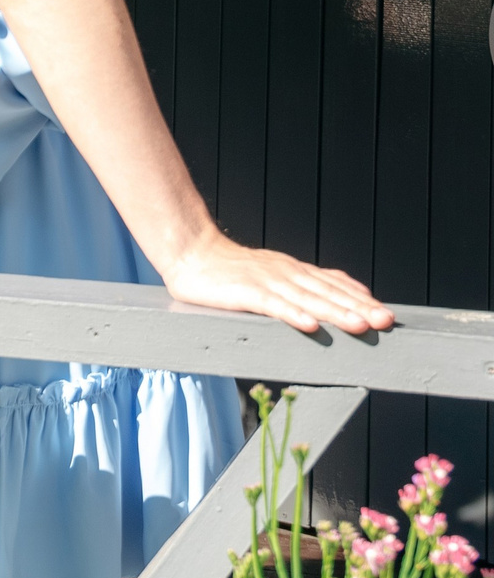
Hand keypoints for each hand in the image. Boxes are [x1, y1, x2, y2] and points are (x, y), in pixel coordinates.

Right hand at [159, 234, 394, 335]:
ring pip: (306, 299)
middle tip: (386, 321)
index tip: (387, 314)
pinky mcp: (244, 292)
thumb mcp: (273, 271)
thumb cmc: (230, 268)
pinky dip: (291, 315)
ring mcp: (265, 282)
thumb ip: (306, 281)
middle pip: (327, 292)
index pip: (333, 284)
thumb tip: (345, 288)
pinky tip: (309, 326)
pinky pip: (272, 305)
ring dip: (335, 312)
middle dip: (358, 307)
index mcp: (293, 270)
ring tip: (359, 326)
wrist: (190, 251)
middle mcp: (285, 273)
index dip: (360, 299)